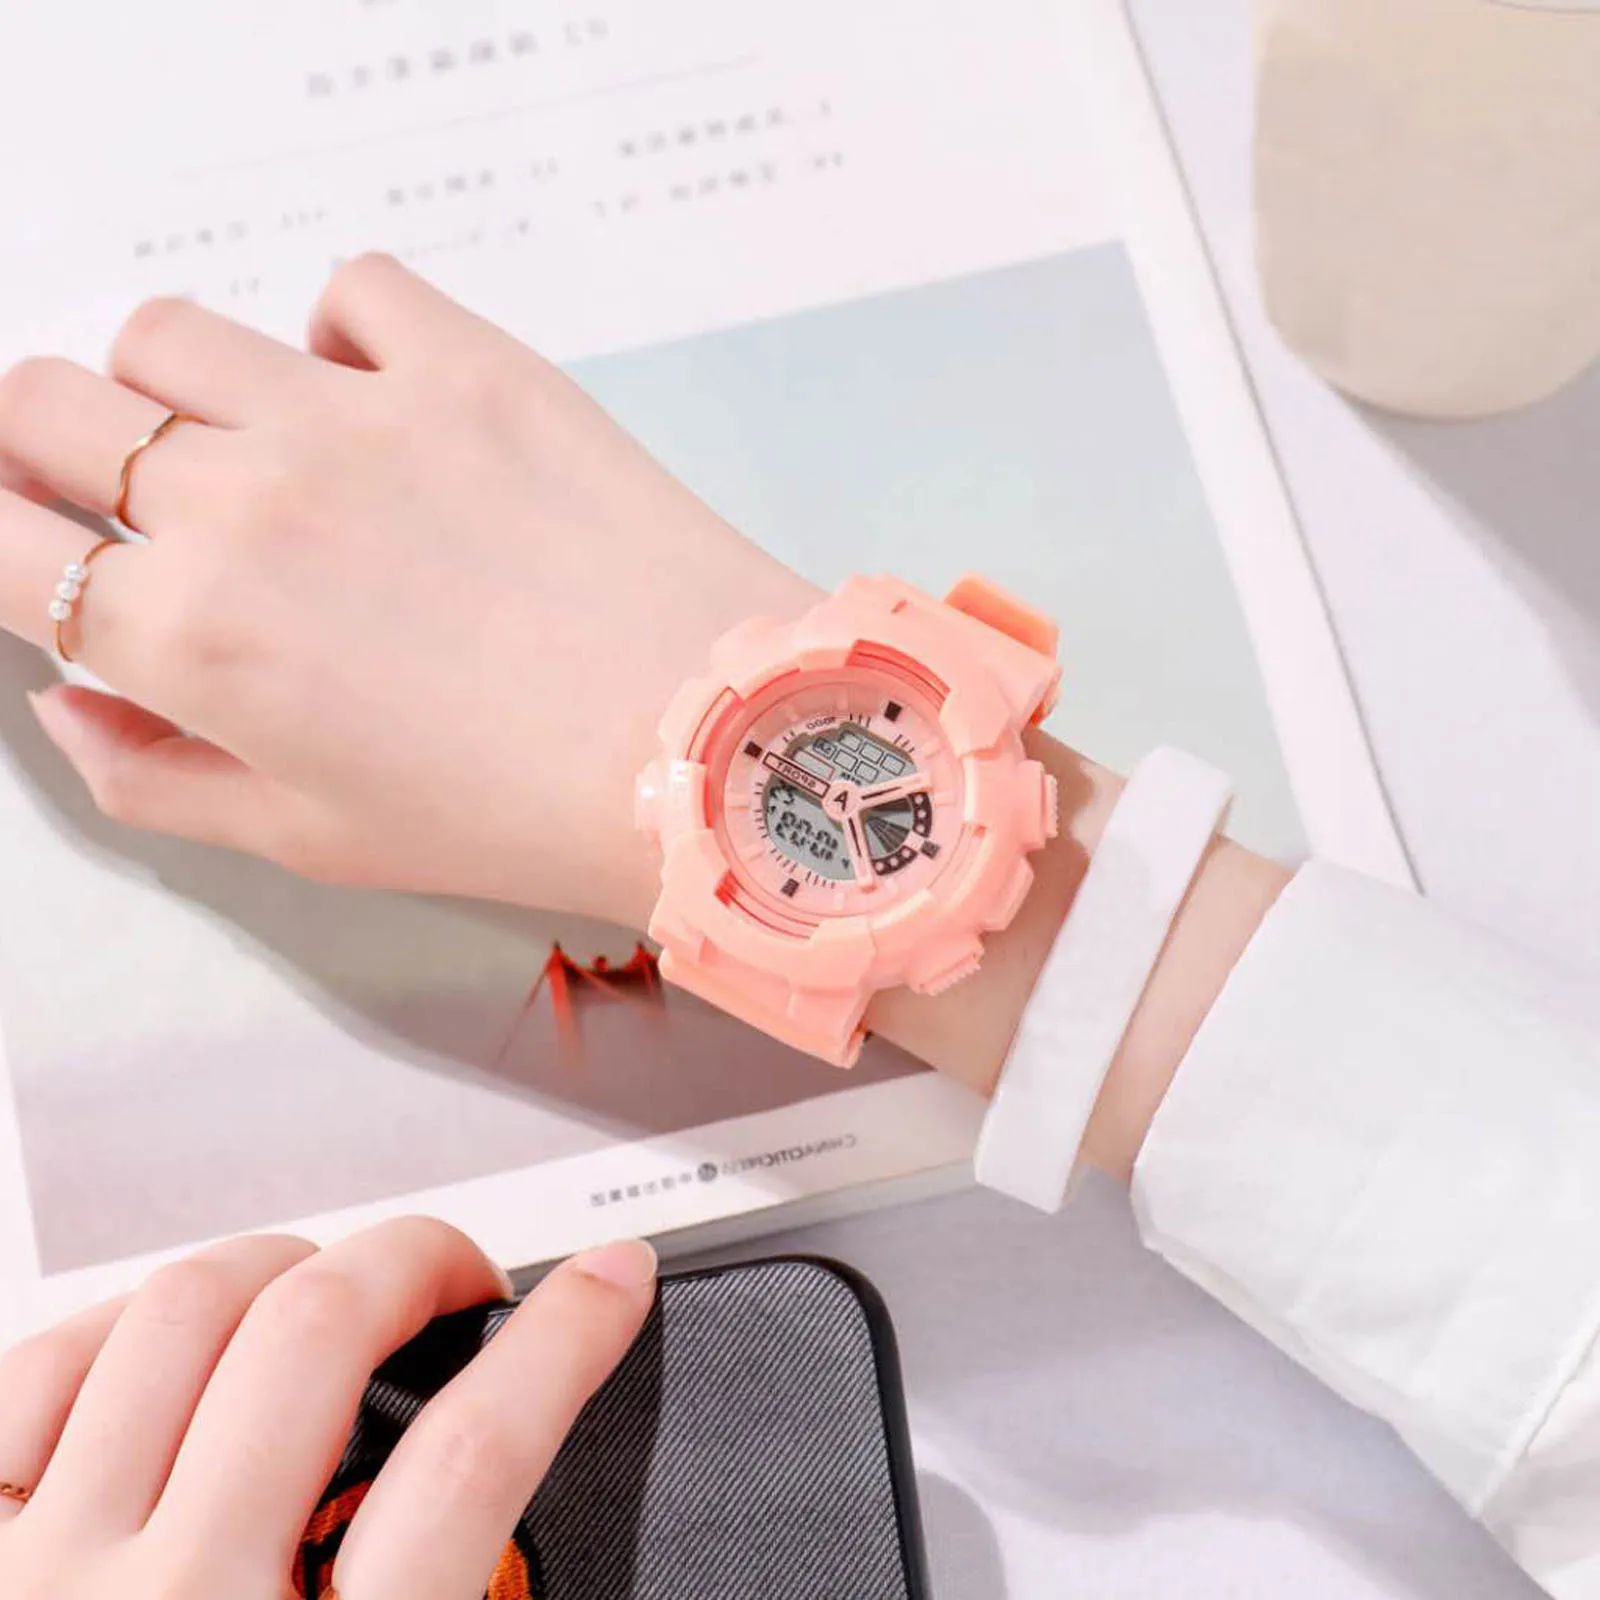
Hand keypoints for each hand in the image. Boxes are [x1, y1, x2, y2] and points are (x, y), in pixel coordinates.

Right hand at [0, 254, 815, 923]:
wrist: (702, 753)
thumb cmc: (514, 817)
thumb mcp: (311, 840)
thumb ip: (152, 776)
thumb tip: (67, 697)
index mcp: (191, 638)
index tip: (33, 538)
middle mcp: (247, 506)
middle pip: (46, 404)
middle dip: (55, 450)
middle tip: (131, 496)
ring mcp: (358, 417)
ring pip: (170, 333)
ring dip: (182, 390)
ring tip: (263, 450)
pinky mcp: (471, 366)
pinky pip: (350, 290)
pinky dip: (343, 335)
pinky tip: (387, 405)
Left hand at [0, 1219, 655, 1599]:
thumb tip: (527, 1552)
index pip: (476, 1456)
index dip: (566, 1337)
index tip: (606, 1282)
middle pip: (319, 1335)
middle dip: (420, 1258)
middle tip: (461, 1275)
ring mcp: (44, 1585)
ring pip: (184, 1316)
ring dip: (287, 1266)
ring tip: (328, 1285)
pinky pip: (41, 1369)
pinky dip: (129, 1321)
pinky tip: (175, 1336)